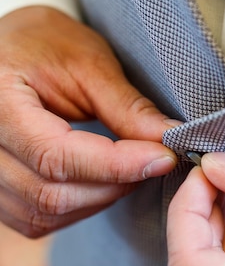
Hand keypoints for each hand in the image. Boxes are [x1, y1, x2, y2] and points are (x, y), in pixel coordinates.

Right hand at [0, 6, 177, 236]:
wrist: (12, 51)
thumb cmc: (45, 45)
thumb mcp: (88, 62)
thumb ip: (126, 107)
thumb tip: (169, 138)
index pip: (54, 155)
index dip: (115, 165)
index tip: (163, 158)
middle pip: (51, 192)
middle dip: (114, 183)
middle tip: (153, 161)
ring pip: (46, 213)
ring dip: (99, 199)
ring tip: (129, 169)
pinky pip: (36, 220)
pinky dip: (78, 209)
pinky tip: (101, 184)